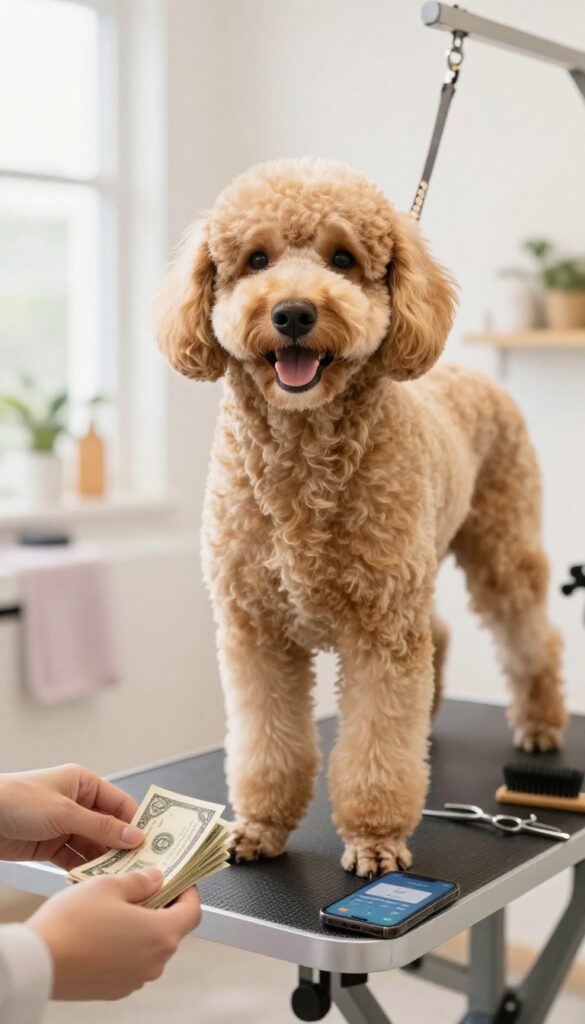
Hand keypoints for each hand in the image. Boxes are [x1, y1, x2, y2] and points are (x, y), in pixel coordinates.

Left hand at [0, 764, 143, 868]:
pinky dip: (84, 870)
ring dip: (104, 862)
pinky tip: (94, 882)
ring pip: (93, 846)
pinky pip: (75, 859)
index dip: (136, 823)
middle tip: (141, 867)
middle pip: (109, 827)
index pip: (120, 803)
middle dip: (122, 847)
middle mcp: (78, 804)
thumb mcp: (64, 812)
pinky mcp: (51, 847)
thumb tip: (134, 836)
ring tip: (121, 879)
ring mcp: (65, 826)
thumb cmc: (18, 800)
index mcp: (84, 784)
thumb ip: (100, 826)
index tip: (152, 844)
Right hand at [27, 869, 201, 999]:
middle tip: (146, 885)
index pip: (193, 912)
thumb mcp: (109, 885)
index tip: (180, 879)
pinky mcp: (115, 989)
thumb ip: (140, 881)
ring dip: (143, 926)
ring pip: (150, 947)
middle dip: (163, 906)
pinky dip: (126, 945)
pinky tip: (105, 929)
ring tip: (120, 905)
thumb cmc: (73, 924)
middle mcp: (153, 962)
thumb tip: (156, 878)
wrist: (39, 963)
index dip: (189, 892)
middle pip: (172, 929)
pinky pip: (131, 962)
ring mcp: (134, 979)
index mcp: (160, 934)